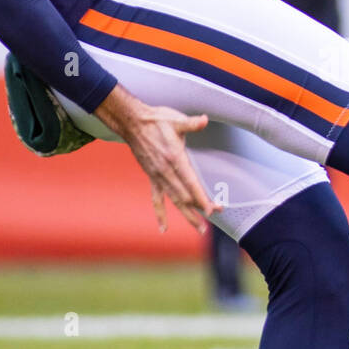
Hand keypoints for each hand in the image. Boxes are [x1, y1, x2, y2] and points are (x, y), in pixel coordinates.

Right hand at [94, 85, 218, 232]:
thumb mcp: (176, 120)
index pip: (190, 182)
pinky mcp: (152, 177)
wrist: (132, 123)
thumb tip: (204, 120)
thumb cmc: (156, 120)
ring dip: (188, 214)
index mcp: (174, 158)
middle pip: (186, 195)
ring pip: (175, 200)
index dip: (201, 197)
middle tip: (216, 214)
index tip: (212, 209)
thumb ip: (191, 123)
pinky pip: (156, 199)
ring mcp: (158, 176)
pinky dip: (160, 214)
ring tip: (199, 227)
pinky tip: (163, 228)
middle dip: (201, 206)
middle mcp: (166, 171)